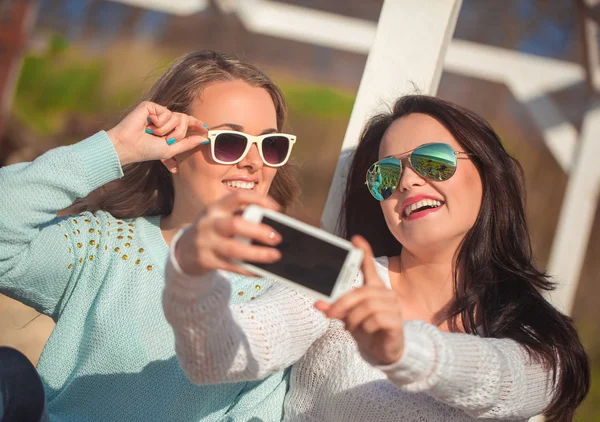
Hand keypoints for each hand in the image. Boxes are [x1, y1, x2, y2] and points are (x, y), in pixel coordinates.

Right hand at [107, 101, 207, 165]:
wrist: (129, 146)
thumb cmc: (146, 150)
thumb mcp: (171, 149)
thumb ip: (188, 144)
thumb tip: (205, 139)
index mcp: (169, 128)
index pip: (186, 122)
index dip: (197, 124)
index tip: (206, 128)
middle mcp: (164, 118)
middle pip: (185, 120)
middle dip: (178, 134)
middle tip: (166, 140)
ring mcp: (157, 111)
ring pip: (177, 118)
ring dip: (166, 130)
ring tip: (152, 133)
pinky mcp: (151, 106)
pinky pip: (166, 113)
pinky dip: (159, 123)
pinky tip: (148, 125)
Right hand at [175, 191, 282, 277]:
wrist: (184, 250)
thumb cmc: (212, 230)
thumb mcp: (220, 217)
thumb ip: (242, 217)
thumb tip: (274, 225)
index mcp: (216, 208)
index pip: (238, 197)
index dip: (259, 200)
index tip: (277, 208)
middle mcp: (209, 223)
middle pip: (235, 225)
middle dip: (258, 231)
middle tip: (277, 237)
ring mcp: (206, 243)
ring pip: (233, 249)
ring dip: (257, 253)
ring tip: (275, 255)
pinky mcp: (207, 261)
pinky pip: (232, 267)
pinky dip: (249, 269)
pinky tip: (263, 271)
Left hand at [315, 236, 404, 364]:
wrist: (382, 353)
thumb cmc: (367, 330)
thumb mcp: (347, 317)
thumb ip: (335, 308)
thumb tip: (317, 303)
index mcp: (373, 289)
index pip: (369, 267)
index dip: (364, 252)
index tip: (355, 239)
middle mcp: (386, 294)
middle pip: (361, 292)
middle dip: (342, 304)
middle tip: (331, 314)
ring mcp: (393, 308)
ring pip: (367, 307)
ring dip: (353, 319)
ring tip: (350, 326)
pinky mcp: (397, 323)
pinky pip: (376, 320)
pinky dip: (365, 327)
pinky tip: (366, 332)